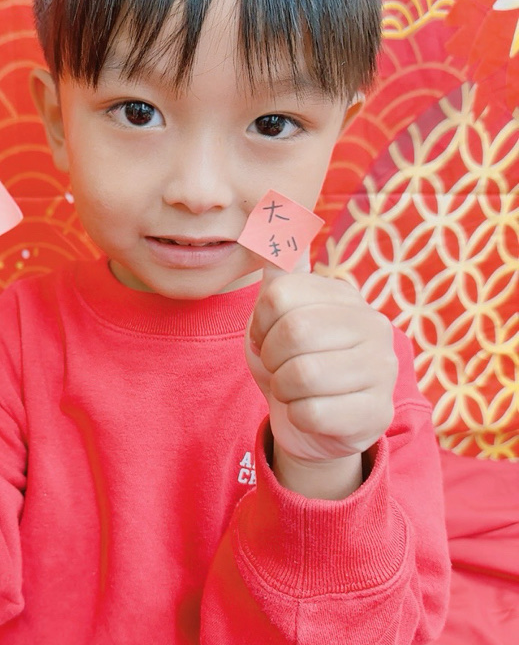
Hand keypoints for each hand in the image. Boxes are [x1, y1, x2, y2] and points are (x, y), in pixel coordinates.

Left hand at [245, 265, 396, 495]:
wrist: (309, 425)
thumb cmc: (290, 364)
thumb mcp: (275, 318)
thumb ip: (278, 275)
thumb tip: (272, 220)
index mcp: (346, 295)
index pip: (280, 295)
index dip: (260, 324)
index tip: (267, 339)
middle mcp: (374, 325)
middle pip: (293, 332)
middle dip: (271, 358)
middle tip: (279, 369)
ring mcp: (383, 369)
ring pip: (303, 375)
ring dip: (283, 389)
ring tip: (295, 390)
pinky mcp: (378, 413)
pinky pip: (314, 413)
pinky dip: (298, 417)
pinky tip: (311, 414)